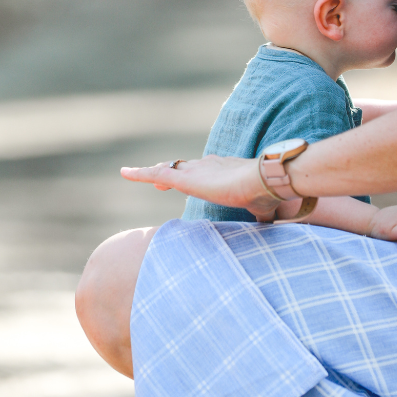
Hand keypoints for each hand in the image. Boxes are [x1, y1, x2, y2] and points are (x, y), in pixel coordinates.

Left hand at [120, 156, 281, 222]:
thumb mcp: (261, 208)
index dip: (193, 176)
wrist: (263, 180)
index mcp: (223, 171)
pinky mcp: (186, 178)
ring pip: (166, 169)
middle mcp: (207, 165)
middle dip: (169, 173)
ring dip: (151, 172)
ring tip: (133, 174)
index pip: (203, 171)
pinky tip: (124, 173)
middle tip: (158, 185)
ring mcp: (195, 171)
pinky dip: (139, 173)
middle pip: (182, 167)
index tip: (185, 183)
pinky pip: (156, 174)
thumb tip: (272, 230)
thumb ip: (260, 218)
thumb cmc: (265, 194)